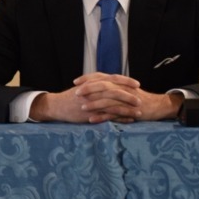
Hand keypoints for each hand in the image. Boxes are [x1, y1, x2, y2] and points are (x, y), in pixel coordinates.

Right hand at [32, 73, 146, 122]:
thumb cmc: (72, 96)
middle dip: (129, 94)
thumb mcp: (84, 85)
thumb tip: (111, 81)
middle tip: (141, 98)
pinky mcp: (91, 114)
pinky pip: (108, 116)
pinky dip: (120, 118)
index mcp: (92, 82)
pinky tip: (130, 120)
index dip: (125, 81)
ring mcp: (92, 102)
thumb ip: (96, 83)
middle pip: (114, 90)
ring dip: (128, 108)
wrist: (58, 105)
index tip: (137, 83)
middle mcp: (93, 91)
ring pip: (113, 104)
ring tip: (140, 112)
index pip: (112, 78)